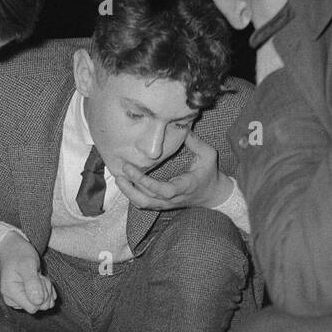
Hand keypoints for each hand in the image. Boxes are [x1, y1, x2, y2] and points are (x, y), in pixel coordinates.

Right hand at [0, 233, 55, 311]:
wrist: (14, 249)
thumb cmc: (20, 254)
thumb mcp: (27, 264)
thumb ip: (32, 282)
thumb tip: (38, 302)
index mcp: (11, 293)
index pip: (33, 307)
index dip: (41, 294)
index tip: (37, 278)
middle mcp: (14, 300)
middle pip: (39, 306)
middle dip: (45, 291)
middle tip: (39, 276)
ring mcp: (20, 300)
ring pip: (43, 304)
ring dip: (46, 289)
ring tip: (39, 276)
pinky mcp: (26, 299)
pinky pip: (43, 301)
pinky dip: (46, 290)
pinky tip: (40, 280)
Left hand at [115, 133, 230, 211]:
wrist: (212, 194)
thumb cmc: (210, 173)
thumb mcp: (208, 155)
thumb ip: (195, 142)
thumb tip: (183, 126)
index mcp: (185, 186)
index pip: (164, 190)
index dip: (148, 184)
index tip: (134, 172)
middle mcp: (174, 198)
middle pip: (149, 198)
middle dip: (133, 186)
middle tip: (122, 170)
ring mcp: (167, 203)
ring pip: (144, 204)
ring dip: (130, 193)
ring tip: (119, 179)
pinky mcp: (162, 204)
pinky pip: (144, 204)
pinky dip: (133, 196)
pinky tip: (125, 185)